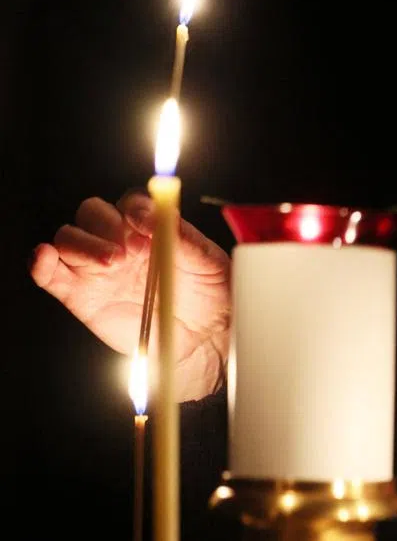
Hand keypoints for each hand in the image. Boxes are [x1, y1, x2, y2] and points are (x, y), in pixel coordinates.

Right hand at [30, 191, 230, 402]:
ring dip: (82, 245)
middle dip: (105, 226)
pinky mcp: (78, 294)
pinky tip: (45, 260)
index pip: (130, 201)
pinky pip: (50, 273)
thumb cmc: (210, 295)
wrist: (203, 339)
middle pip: (92, 213)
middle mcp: (118, 240)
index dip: (134, 207)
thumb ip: (184, 236)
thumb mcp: (209, 263)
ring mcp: (96, 266)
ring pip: (68, 238)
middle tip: (127, 252)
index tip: (144, 221)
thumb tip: (154, 213)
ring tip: (111, 265)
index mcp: (150, 226)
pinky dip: (41, 264)